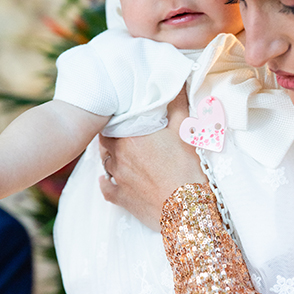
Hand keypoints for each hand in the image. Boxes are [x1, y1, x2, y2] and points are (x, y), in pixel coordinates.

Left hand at [99, 90, 205, 229]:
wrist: (187, 210)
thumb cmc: (187, 168)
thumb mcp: (185, 129)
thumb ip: (176, 103)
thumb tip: (173, 83)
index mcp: (131, 135)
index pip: (114, 120)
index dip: (119, 117)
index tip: (126, 115)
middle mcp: (118, 155)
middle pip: (106, 139)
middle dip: (113, 134)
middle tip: (124, 131)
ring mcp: (117, 178)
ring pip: (105, 162)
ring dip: (110, 155)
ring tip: (121, 152)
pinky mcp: (121, 198)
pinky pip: (106, 188)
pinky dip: (106, 182)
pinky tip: (107, 180)